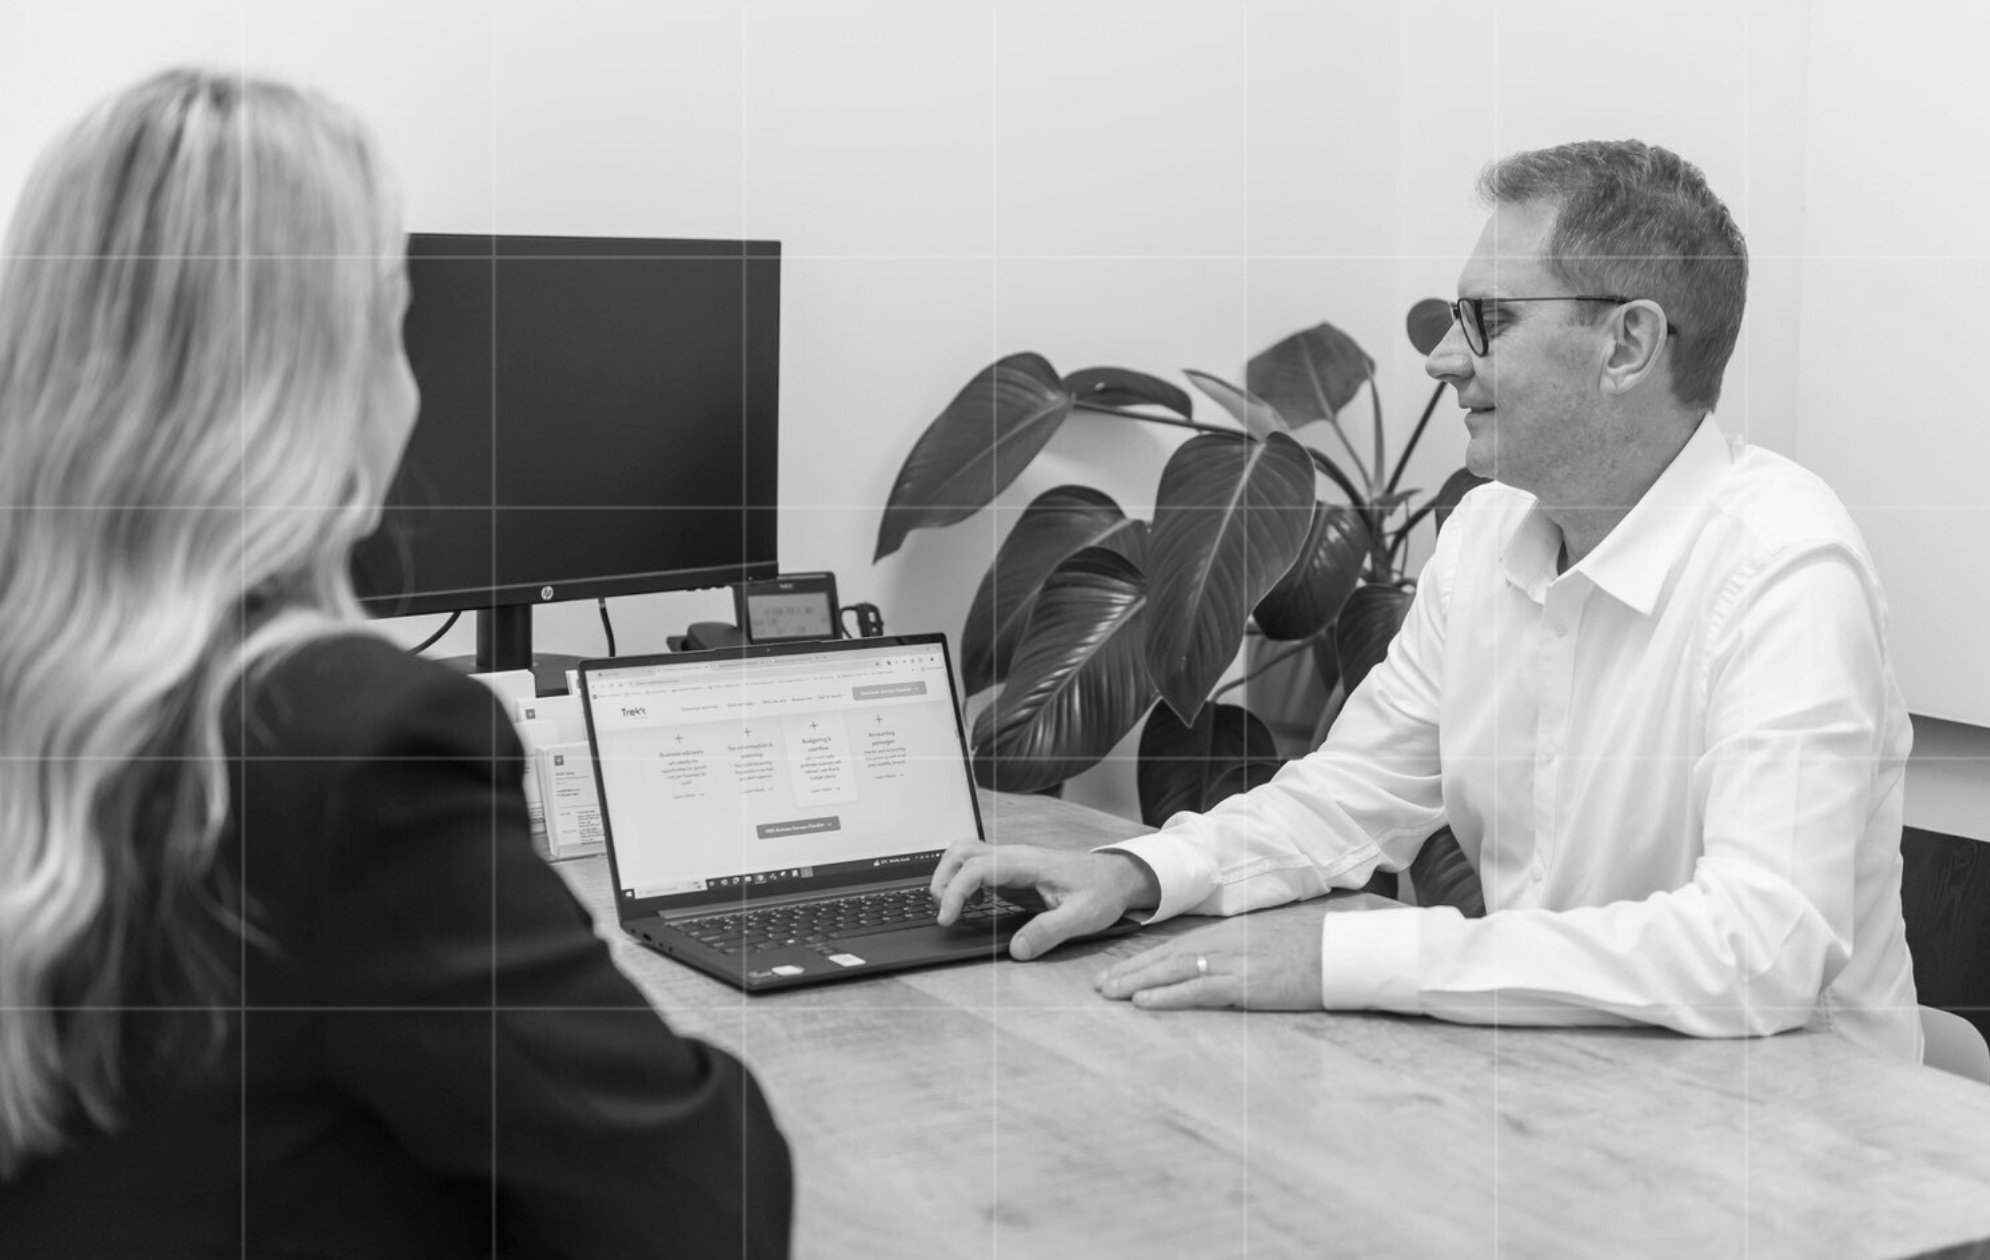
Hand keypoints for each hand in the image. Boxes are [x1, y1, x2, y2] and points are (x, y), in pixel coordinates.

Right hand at [930, 839, 1156, 960]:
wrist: (1117, 876)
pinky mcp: (1012, 870)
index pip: (977, 867)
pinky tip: (971, 904)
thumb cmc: (1102, 891)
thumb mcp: (1083, 916)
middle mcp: (1015, 856)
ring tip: (950, 908)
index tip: (948, 918)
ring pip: (966, 853)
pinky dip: (962, 881)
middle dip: (943, 879)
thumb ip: (1049, 932)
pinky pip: (977, 866)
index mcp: (1028, 863)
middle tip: (944, 913)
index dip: (955, 891)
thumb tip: (1016, 949)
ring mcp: (1012, 860)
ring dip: (949, 876)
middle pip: (962, 851)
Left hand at [1095, 913, 1322, 1010]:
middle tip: (1100, 985)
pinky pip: (1196, 991)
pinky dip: (1167, 996)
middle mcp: (1223, 944)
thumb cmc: (1311, 950)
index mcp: (1228, 934)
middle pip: (1166, 956)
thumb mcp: (1267, 944)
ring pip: (1172, 971)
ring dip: (1137, 982)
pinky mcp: (1243, 984)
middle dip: (1130, 971)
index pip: (1176, 947)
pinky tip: (1144, 1002)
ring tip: (1109, 993)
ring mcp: (1231, 963)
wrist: (1340, 952)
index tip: (1118, 971)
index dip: (1145, 960)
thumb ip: (1240, 952)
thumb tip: (1219, 968)